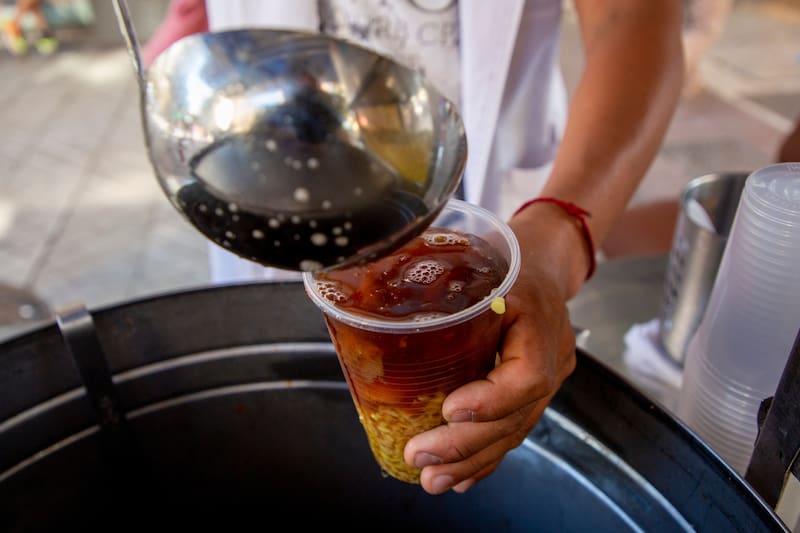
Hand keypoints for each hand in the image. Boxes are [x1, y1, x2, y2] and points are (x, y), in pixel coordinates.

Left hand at [403, 204, 581, 494]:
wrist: (544, 258)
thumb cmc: (505, 254)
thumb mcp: (477, 255)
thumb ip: (436, 278)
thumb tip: (365, 295)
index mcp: (538, 318)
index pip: (527, 374)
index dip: (489, 400)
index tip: (449, 410)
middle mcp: (552, 354)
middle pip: (516, 414)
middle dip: (466, 444)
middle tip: (421, 458)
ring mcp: (550, 375)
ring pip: (514, 430)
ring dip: (471, 460)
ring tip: (434, 479)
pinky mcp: (536, 389)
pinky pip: (513, 427)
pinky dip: (486, 455)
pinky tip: (462, 476)